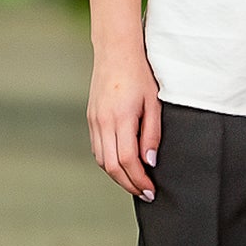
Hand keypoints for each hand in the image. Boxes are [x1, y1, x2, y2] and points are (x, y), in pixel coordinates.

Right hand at [87, 46, 161, 199]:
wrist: (115, 51)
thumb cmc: (140, 74)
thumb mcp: (154, 103)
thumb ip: (152, 134)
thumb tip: (150, 162)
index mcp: (121, 118)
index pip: (128, 160)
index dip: (139, 179)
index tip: (151, 189)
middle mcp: (103, 122)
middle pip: (112, 166)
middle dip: (129, 184)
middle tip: (145, 193)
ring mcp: (94, 120)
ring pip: (102, 160)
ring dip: (117, 176)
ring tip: (135, 183)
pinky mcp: (91, 118)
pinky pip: (97, 148)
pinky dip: (109, 162)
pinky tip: (122, 165)